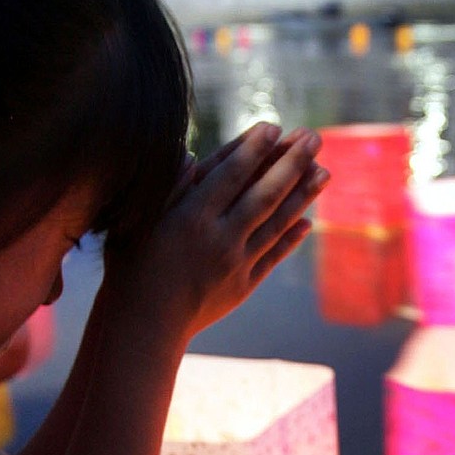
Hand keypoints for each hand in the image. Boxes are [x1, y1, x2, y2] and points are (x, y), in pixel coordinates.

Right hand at [104, 122, 327, 338]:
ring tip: (324, 172)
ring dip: (303, 195)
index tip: (275, 127)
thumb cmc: (130, 267)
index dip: (256, 148)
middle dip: (292, 163)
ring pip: (276, 222)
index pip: (232, 174)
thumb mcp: (136, 221)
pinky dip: (291, 237)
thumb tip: (191, 153)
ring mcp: (235, 264)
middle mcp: (219, 238)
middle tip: (314, 137)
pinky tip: (307, 221)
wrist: (141, 326)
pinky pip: (273, 256)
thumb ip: (168, 188)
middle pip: (264, 193)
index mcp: (190, 217)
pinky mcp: (242, 286)